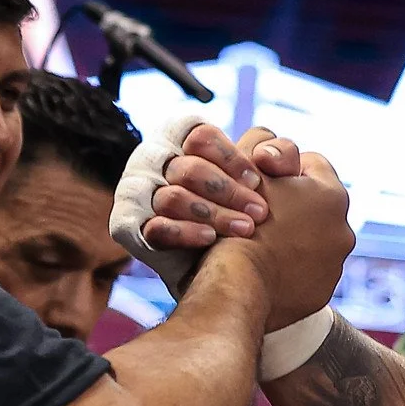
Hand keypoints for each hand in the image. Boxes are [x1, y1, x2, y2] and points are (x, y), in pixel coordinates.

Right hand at [109, 118, 273, 294]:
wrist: (219, 270)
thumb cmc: (242, 213)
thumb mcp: (264, 181)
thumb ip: (277, 157)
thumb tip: (270, 153)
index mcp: (178, 138)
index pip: (199, 136)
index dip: (230, 157)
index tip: (259, 180)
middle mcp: (151, 159)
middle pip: (187, 167)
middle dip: (227, 191)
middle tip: (260, 212)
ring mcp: (134, 191)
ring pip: (171, 196)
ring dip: (212, 213)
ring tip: (245, 229)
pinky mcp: (127, 225)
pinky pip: (152, 225)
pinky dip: (184, 232)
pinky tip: (210, 239)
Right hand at [217, 145, 352, 330]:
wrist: (235, 286)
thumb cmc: (234, 220)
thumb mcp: (243, 167)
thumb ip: (259, 145)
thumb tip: (267, 144)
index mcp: (331, 194)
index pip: (311, 163)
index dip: (281, 167)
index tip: (259, 178)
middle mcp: (343, 230)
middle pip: (314, 205)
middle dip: (291, 205)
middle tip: (256, 211)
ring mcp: (334, 265)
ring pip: (312, 240)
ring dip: (292, 238)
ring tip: (259, 243)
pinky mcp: (320, 294)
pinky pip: (306, 272)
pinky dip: (290, 268)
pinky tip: (265, 267)